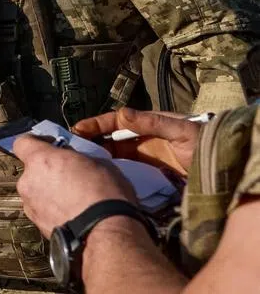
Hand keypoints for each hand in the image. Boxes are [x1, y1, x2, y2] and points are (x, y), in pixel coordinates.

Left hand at [15, 135, 137, 237]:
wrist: (107, 235)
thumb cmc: (105, 197)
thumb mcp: (99, 163)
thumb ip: (77, 158)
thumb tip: (74, 161)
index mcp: (40, 160)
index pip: (22, 142)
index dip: (36, 142)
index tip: (50, 144)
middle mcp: (29, 182)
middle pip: (31, 170)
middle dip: (48, 171)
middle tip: (69, 175)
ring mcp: (31, 206)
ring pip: (36, 192)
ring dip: (50, 192)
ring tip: (74, 198)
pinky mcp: (38, 225)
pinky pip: (42, 211)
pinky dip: (53, 210)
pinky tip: (73, 214)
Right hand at [70, 107, 199, 177]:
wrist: (222, 172)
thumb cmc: (204, 145)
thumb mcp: (180, 130)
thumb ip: (152, 122)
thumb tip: (121, 114)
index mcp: (148, 125)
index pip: (116, 122)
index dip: (96, 125)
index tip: (77, 130)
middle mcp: (143, 141)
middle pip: (111, 140)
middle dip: (91, 142)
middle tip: (70, 149)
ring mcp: (144, 160)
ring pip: (114, 157)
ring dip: (98, 159)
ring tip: (79, 164)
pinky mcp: (148, 177)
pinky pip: (125, 174)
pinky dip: (111, 174)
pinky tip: (99, 178)